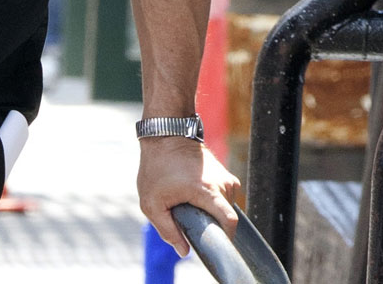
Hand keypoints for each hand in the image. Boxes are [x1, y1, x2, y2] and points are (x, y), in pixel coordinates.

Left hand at [138, 138, 241, 256]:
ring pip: (224, 207)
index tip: (210, 242)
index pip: (230, 222)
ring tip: (187, 200)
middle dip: (209, 222)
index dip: (223, 238)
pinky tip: (192, 192)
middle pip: (224, 217)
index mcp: (208, 191)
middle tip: (187, 214)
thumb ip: (167, 230)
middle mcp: (222, 184)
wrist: (164, 132)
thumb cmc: (156, 165)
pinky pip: (223, 197)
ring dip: (209, 210)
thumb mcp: (152, 202)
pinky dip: (211, 200)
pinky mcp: (224, 173)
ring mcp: (225, 177)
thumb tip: (184, 251)